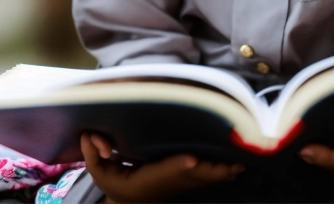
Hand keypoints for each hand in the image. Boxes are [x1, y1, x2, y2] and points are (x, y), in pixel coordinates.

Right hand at [81, 133, 244, 203]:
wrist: (130, 202)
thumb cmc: (117, 183)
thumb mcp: (100, 172)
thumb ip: (94, 154)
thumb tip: (91, 135)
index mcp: (149, 179)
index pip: (165, 171)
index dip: (179, 166)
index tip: (191, 159)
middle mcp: (169, 182)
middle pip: (194, 176)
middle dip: (213, 169)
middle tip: (234, 160)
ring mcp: (181, 183)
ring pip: (206, 178)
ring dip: (224, 170)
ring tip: (243, 159)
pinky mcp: (189, 181)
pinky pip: (210, 176)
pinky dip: (224, 170)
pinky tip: (239, 163)